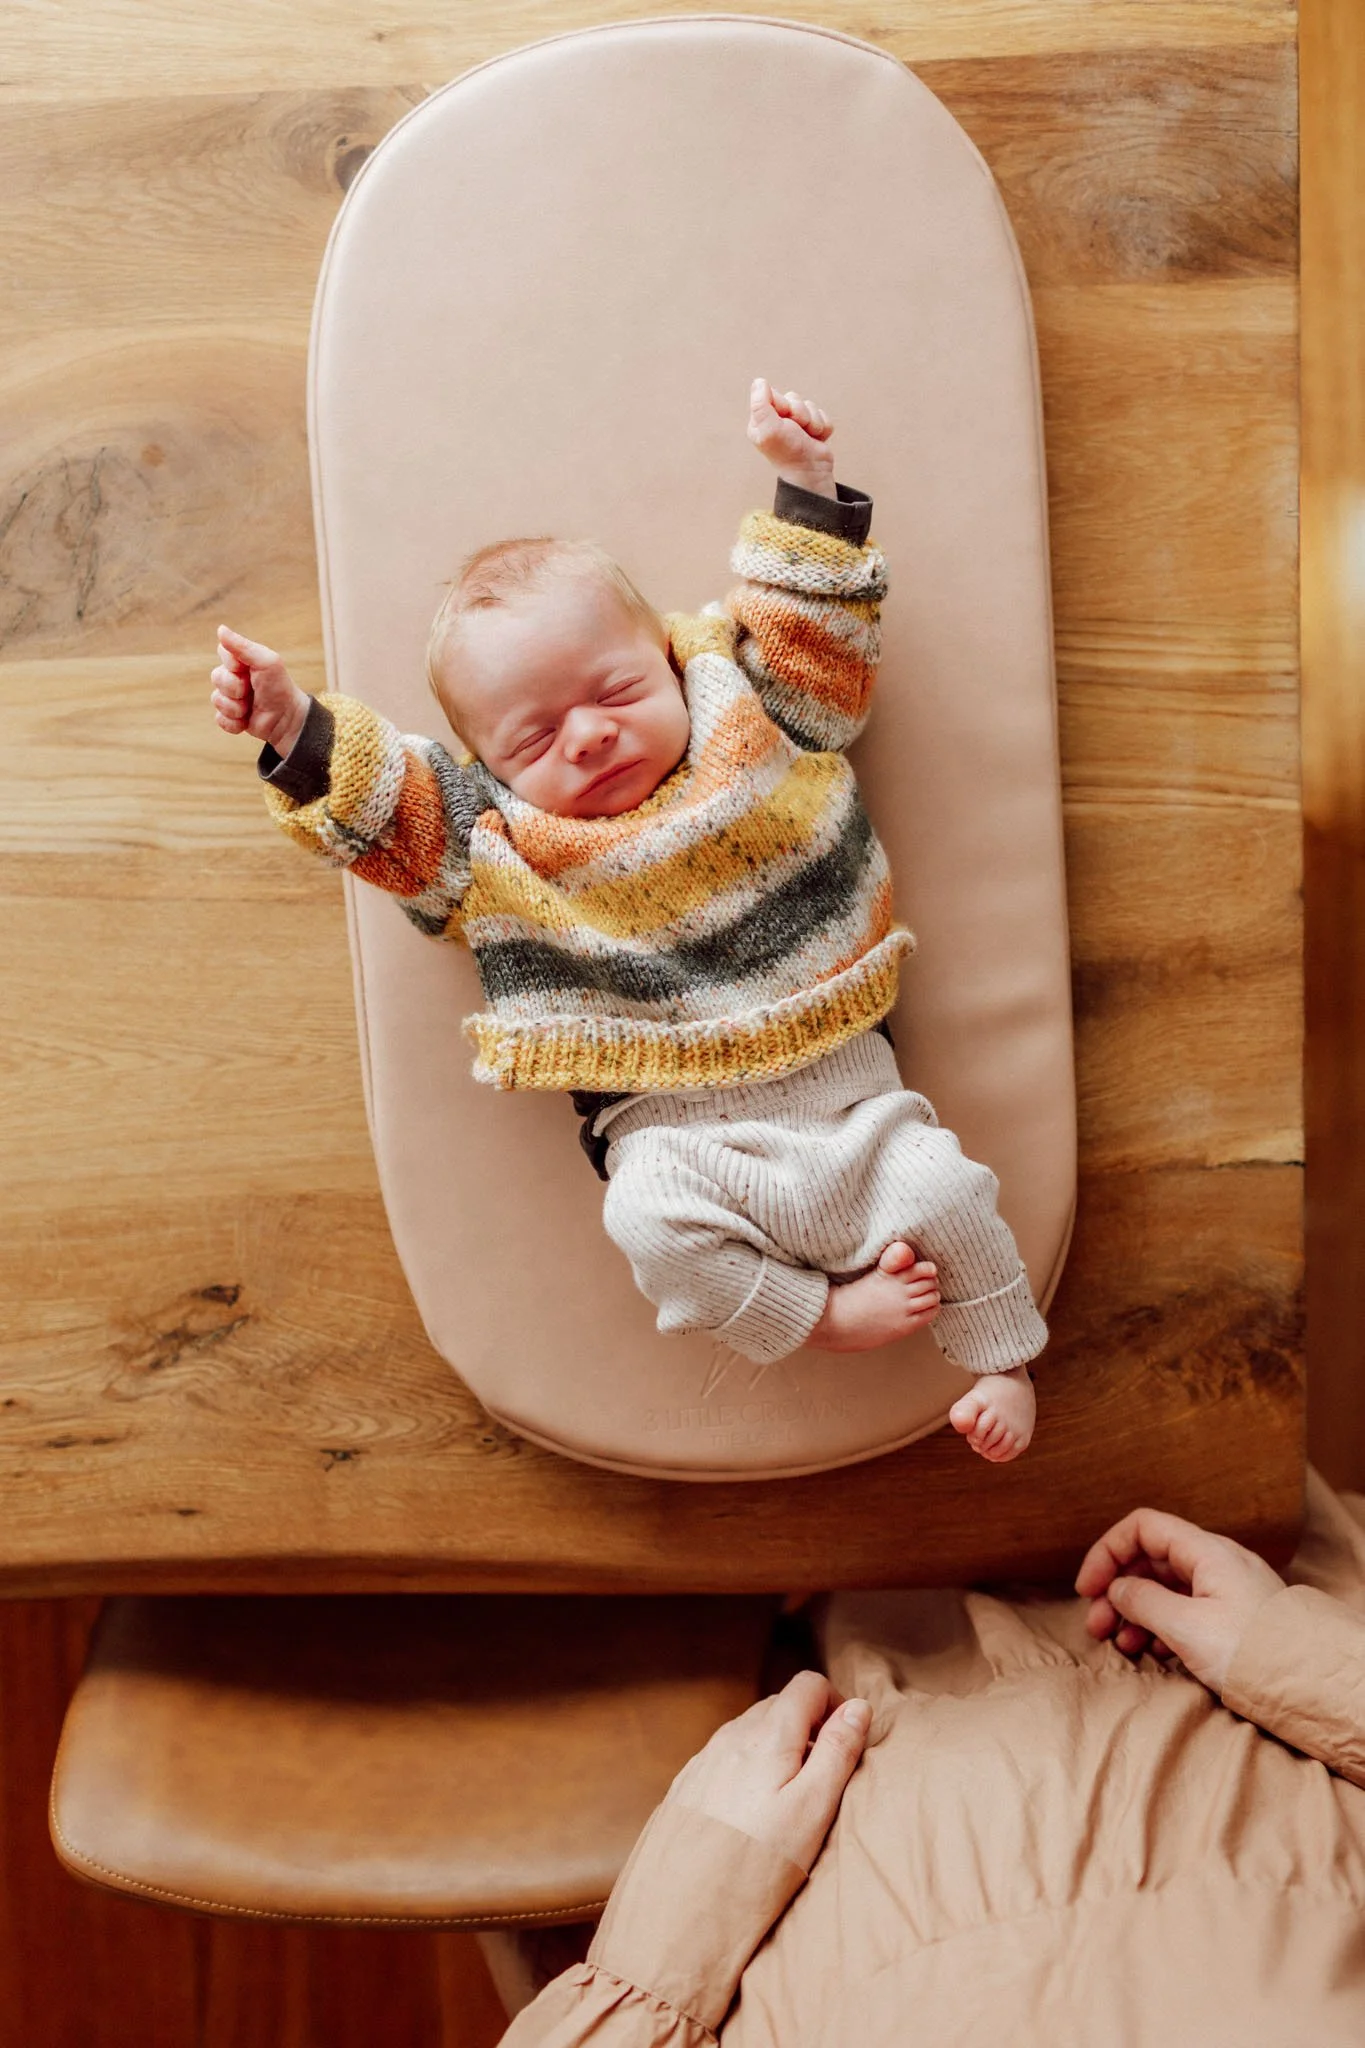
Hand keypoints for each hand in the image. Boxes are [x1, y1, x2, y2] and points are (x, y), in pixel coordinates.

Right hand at [210, 624, 310, 758]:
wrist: (288, 719)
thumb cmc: (280, 687)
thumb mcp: (266, 662)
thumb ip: (243, 646)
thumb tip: (220, 629)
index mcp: (242, 661)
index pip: (222, 651)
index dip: (232, 663)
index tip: (247, 669)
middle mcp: (234, 677)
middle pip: (216, 677)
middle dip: (234, 688)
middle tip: (251, 691)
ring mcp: (231, 698)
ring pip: (216, 700)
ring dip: (236, 707)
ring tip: (251, 707)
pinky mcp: (231, 718)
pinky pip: (220, 719)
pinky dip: (234, 723)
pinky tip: (247, 721)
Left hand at [665, 1670, 870, 1873]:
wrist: (680, 1911)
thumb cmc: (756, 1864)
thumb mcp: (813, 1808)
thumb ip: (837, 1752)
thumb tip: (858, 1706)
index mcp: (767, 1734)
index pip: (808, 1684)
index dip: (835, 1705)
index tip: (845, 1744)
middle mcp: (730, 1736)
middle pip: (779, 1705)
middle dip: (808, 1727)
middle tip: (822, 1779)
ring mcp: (704, 1760)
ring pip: (750, 1732)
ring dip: (777, 1749)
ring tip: (788, 1802)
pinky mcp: (687, 1786)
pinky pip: (725, 1759)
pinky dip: (748, 1770)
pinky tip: (751, 1815)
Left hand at [748, 377, 835, 498]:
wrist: (812, 472)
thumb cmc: (788, 452)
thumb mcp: (769, 427)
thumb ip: (760, 403)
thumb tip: (759, 381)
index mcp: (761, 420)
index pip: (773, 394)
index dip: (784, 404)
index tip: (783, 421)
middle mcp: (777, 421)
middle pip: (793, 397)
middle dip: (800, 413)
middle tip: (797, 431)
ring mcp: (796, 425)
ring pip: (809, 405)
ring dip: (812, 421)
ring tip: (808, 437)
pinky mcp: (813, 429)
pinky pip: (822, 414)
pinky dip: (822, 427)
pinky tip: (816, 439)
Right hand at [1076, 1506, 1285, 1695]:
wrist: (1314, 1687)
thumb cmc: (1256, 1653)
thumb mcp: (1188, 1627)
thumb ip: (1144, 1602)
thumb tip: (1118, 1589)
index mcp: (1206, 1552)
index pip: (1143, 1528)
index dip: (1108, 1552)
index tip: (1088, 1589)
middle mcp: (1215, 1564)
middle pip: (1150, 1561)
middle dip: (1117, 1590)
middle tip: (1097, 1627)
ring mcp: (1225, 1592)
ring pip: (1166, 1590)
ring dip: (1135, 1613)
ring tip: (1121, 1645)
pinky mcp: (1232, 1620)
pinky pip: (1185, 1612)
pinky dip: (1160, 1628)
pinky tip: (1151, 1652)